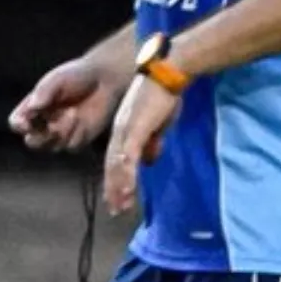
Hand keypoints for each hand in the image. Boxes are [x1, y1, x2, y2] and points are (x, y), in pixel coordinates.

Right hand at [9, 58, 120, 152]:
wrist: (106, 79)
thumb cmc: (77, 75)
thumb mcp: (58, 79)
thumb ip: (44, 92)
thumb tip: (32, 107)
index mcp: (33, 108)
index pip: (17, 123)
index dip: (19, 125)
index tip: (26, 123)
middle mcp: (44, 123)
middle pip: (32, 142)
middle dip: (40, 138)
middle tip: (52, 128)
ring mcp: (61, 133)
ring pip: (52, 145)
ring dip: (61, 131)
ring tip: (73, 112)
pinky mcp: (79, 139)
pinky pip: (72, 146)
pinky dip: (76, 134)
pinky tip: (82, 119)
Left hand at [102, 76, 179, 215]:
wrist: (168, 72)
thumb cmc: (165, 94)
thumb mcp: (158, 123)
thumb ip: (151, 142)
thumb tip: (147, 162)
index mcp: (124, 129)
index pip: (115, 159)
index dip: (115, 179)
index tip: (116, 196)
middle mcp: (120, 131)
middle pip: (112, 165)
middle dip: (114, 189)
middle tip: (115, 209)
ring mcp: (126, 130)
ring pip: (117, 165)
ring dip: (119, 187)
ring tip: (120, 206)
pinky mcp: (135, 129)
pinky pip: (128, 157)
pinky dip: (126, 175)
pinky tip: (127, 190)